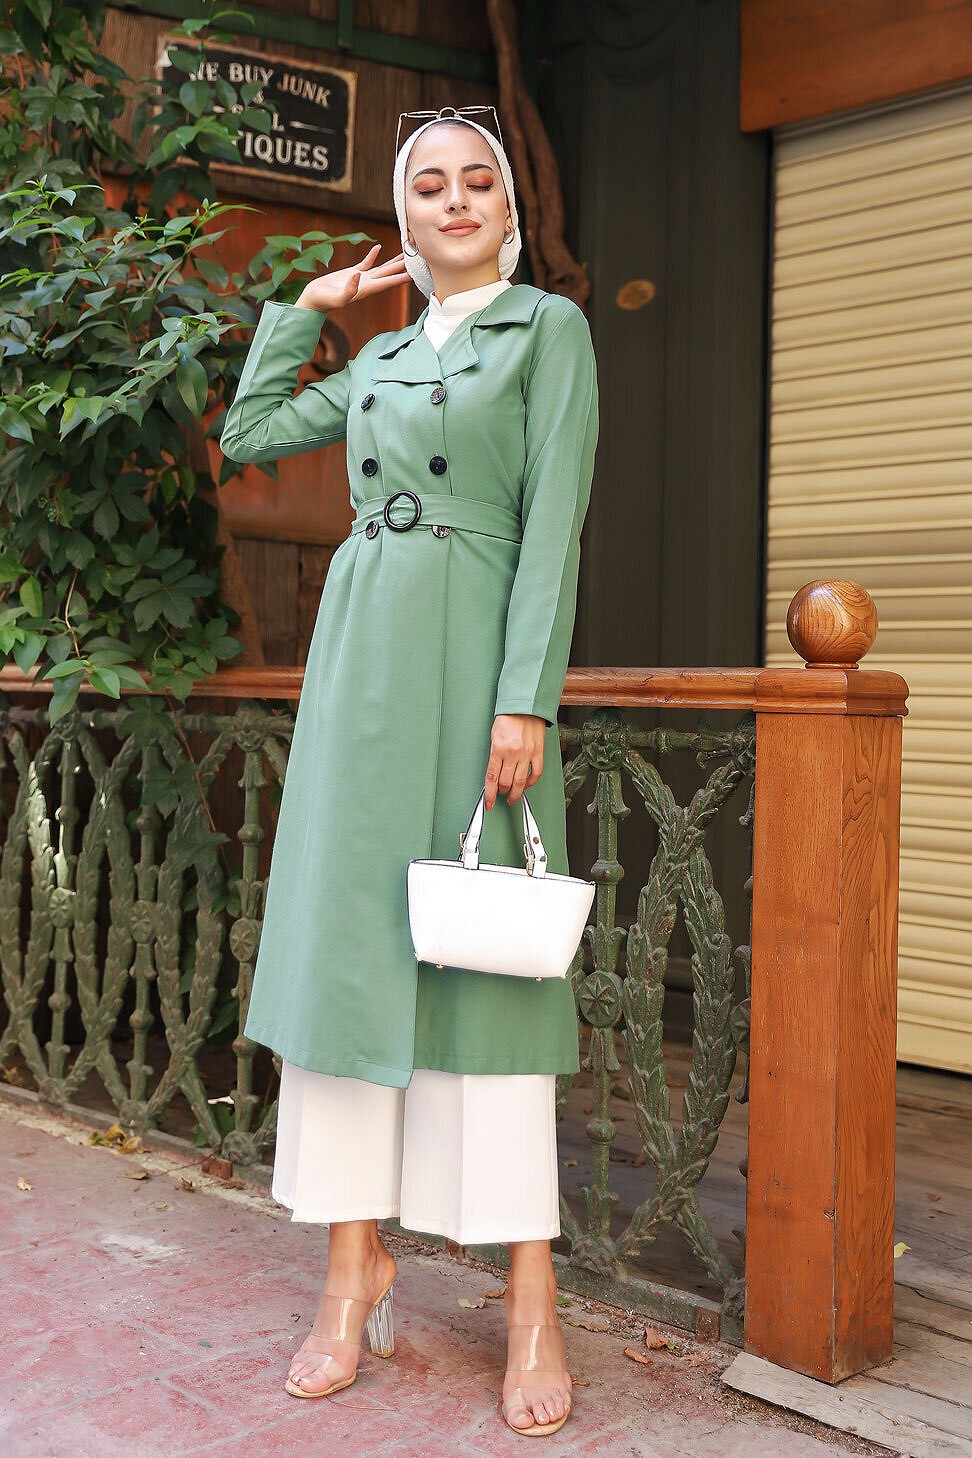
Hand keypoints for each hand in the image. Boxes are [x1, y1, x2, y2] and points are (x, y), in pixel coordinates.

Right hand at [294, 244, 408, 312]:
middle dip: (404, 267)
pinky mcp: (352, 273)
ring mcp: (361, 278)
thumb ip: (349, 289)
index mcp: (367, 289)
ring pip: (382, 268)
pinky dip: (373, 255)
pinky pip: (366, 263)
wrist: (314, 299)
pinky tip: (378, 248)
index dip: (402, 277)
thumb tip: (358, 276)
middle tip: (418, 259)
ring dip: (393, 262)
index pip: (388, 282)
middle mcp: (368, 284)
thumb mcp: (337, 297)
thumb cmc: (324, 301)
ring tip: (406, 254)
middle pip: (390, 274)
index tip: (415, 273)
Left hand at [484, 714, 545, 809]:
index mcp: (498, 749)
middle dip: (502, 792)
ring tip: (513, 796)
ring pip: (520, 781)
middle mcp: (512, 753)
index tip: (489, 803)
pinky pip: (536, 773)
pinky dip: (530, 782)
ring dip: (516, 792)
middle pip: (506, 782)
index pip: (492, 777)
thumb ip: (495, 755)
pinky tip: (526, 784)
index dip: (490, 794)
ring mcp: (527, 753)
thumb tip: (495, 773)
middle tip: (501, 795)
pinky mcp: (538, 752)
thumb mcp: (494, 736)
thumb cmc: (508, 718)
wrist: (524, 706)